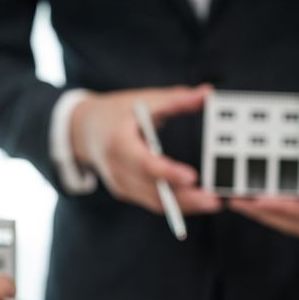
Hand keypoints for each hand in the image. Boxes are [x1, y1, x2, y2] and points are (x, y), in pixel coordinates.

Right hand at [71, 85, 222, 214]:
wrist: (84, 131)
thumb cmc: (116, 113)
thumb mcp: (143, 100)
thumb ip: (176, 99)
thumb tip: (207, 93)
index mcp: (118, 143)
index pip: (145, 163)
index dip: (168, 172)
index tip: (192, 177)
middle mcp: (117, 168)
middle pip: (153, 191)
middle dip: (186, 199)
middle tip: (214, 200)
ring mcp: (120, 184)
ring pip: (156, 202)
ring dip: (186, 206)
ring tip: (213, 202)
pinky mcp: (126, 192)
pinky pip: (154, 203)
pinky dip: (177, 204)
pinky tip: (198, 202)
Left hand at [228, 148, 298, 249]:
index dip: (283, 208)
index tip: (258, 199)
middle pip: (291, 223)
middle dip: (261, 212)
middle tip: (232, 198)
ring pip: (288, 224)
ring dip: (261, 213)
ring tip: (234, 199)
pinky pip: (293, 220)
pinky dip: (274, 210)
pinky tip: (254, 200)